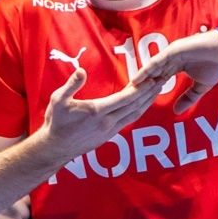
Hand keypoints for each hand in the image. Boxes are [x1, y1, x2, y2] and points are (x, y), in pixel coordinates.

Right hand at [39, 67, 161, 160]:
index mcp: (97, 111)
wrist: (56, 147)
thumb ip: (71, 85)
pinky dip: (138, 111)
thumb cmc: (56, 122)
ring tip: (157, 91)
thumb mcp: (58, 100)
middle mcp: (107, 122)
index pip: (125, 99)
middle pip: (134, 106)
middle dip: (149, 93)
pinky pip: (129, 121)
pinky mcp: (109, 135)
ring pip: (134, 114)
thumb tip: (81, 71)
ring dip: (147, 102)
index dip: (140, 89)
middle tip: (162, 80)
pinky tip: (142, 105)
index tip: (151, 79)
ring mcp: (109, 130)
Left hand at [133, 29, 217, 113]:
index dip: (148, 90)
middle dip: (140, 85)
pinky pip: (157, 61)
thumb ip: (188, 98)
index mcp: (175, 67)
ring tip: (128, 90)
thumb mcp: (199, 87)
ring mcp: (170, 54)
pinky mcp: (173, 50)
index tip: (138, 101)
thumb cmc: (216, 65)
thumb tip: (176, 112)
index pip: (158, 79)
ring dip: (140, 78)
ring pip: (151, 68)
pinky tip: (138, 78)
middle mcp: (170, 60)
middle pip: (151, 74)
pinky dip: (147, 70)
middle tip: (126, 97)